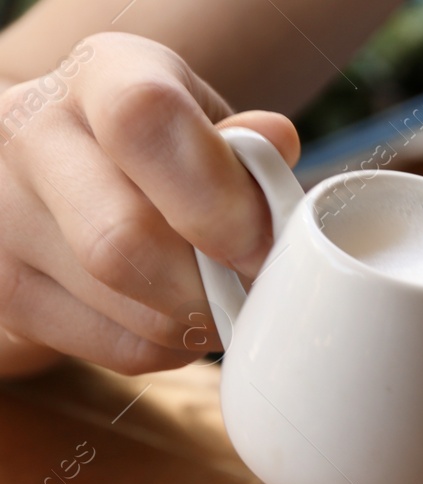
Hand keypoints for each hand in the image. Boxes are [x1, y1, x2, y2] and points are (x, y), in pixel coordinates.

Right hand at [0, 33, 298, 376]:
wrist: (57, 169)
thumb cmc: (159, 149)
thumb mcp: (204, 122)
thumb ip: (245, 146)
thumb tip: (276, 144)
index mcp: (100, 76)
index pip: (143, 120)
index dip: (216, 197)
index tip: (261, 242)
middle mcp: (32, 135)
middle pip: (125, 239)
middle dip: (214, 283)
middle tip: (253, 284)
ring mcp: (5, 218)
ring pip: (130, 309)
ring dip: (202, 320)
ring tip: (220, 295)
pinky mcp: (9, 294)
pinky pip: (121, 349)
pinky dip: (173, 345)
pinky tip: (176, 313)